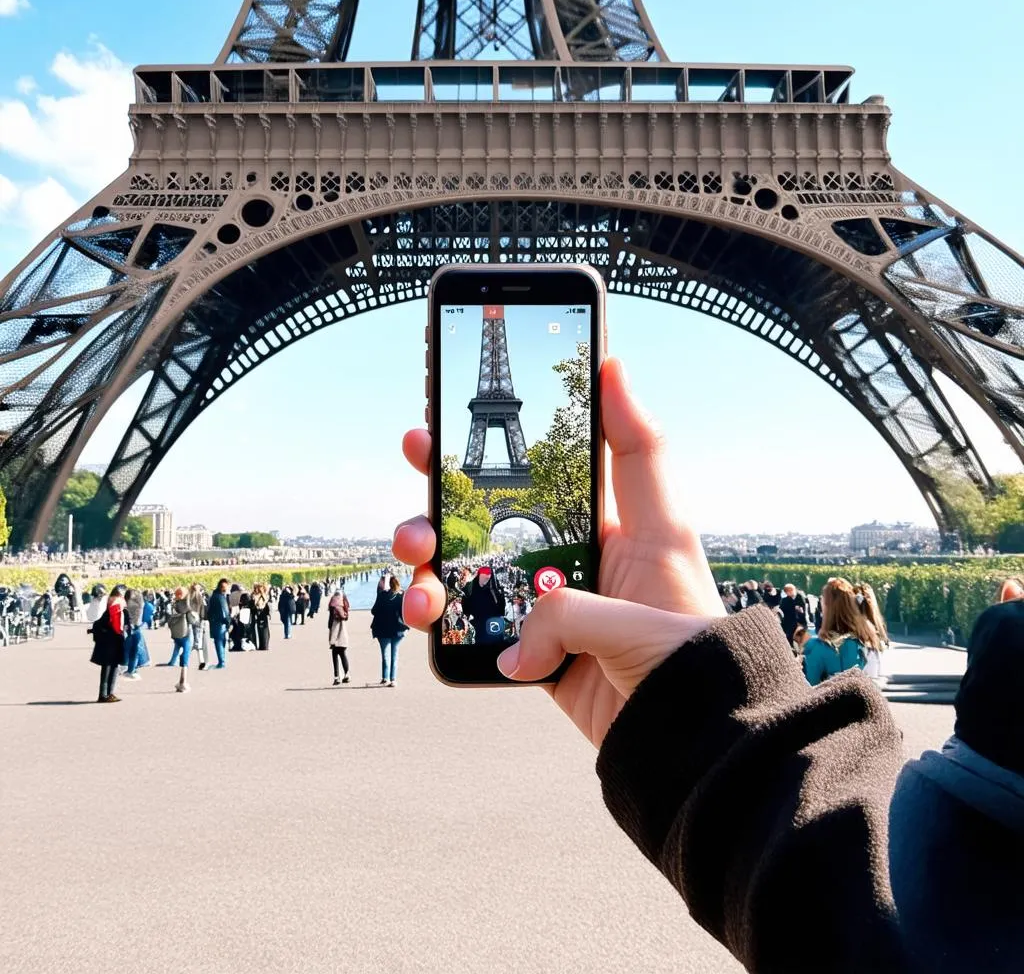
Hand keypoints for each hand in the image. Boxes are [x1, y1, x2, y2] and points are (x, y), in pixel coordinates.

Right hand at [393, 357, 724, 748]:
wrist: (693, 737)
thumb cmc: (696, 646)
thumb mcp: (660, 565)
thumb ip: (582, 574)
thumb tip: (522, 628)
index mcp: (613, 520)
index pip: (563, 454)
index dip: (528, 420)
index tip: (490, 389)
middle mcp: (576, 555)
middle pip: (502, 501)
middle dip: (454, 474)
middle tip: (417, 448)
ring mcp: (550, 602)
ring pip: (474, 559)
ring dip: (431, 550)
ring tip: (415, 554)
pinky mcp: (533, 650)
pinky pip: (472, 623)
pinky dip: (442, 620)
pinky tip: (433, 618)